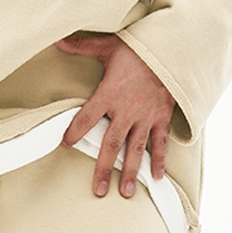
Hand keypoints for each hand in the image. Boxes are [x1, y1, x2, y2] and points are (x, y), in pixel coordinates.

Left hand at [55, 32, 174, 196]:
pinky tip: (155, 177)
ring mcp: (146, 117)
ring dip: (130, 172)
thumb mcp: (109, 46)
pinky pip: (160, 143)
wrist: (173, 50)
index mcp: (109, 94)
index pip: (86, 118)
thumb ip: (82, 46)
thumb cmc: (139, 49)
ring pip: (135, 149)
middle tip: (98, 190)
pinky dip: (159, 161)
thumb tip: (58, 39)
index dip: (74, 132)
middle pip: (111, 144)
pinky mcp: (162, 118)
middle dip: (104, 168)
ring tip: (125, 193)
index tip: (64, 144)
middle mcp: (126, 110)